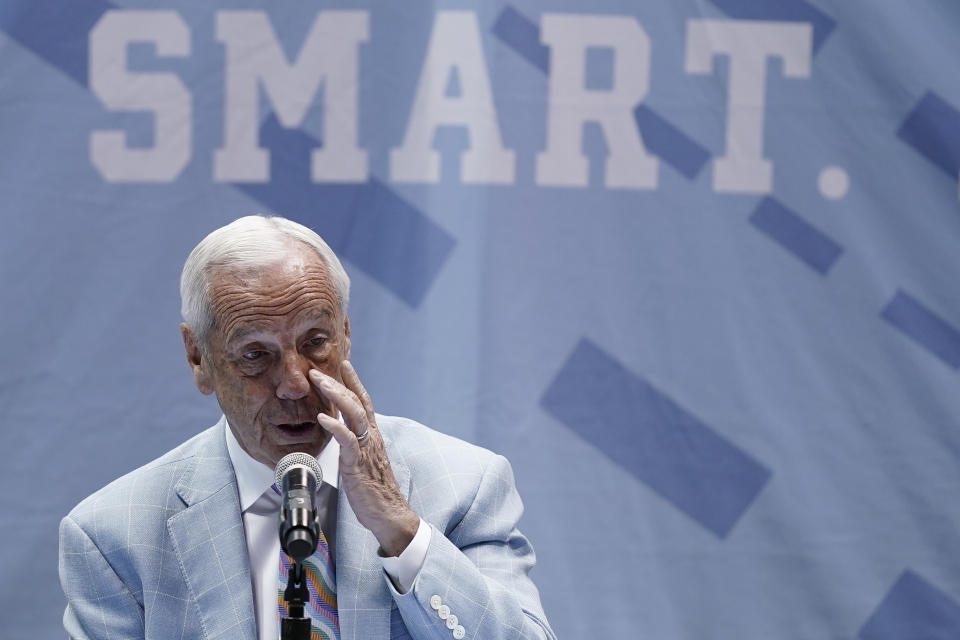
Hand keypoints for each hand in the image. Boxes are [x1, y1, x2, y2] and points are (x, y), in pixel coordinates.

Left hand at [309, 361, 419, 555]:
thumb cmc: (374, 490)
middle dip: (338, 383)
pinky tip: (322, 417)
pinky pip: (346, 440)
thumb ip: (355, 443)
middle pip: (356, 402)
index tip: (345, 363)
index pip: (364, 401)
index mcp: (372, 435)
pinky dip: (335, 426)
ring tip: (320, 382)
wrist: (388, 513)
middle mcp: (371, 437)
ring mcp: (365, 449)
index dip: (354, 382)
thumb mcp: (363, 460)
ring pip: (353, 414)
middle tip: (318, 370)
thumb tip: (342, 431)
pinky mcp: (358, 463)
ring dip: (336, 395)